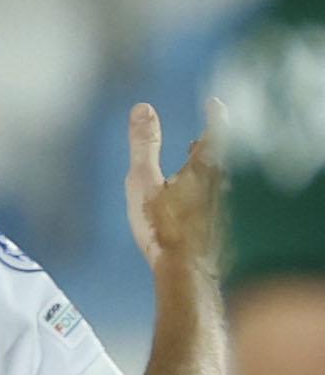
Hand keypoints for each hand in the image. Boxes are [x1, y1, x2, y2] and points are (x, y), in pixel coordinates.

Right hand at [125, 99, 222, 273]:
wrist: (188, 271)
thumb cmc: (163, 227)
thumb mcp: (143, 182)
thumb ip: (144, 144)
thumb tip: (143, 108)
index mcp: (206, 166)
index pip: (218, 130)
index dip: (216, 114)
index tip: (213, 104)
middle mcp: (225, 180)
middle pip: (226, 152)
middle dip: (214, 142)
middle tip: (201, 138)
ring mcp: (230, 203)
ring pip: (226, 175)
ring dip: (214, 166)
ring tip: (198, 166)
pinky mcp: (229, 223)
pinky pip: (225, 196)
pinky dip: (215, 188)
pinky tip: (201, 200)